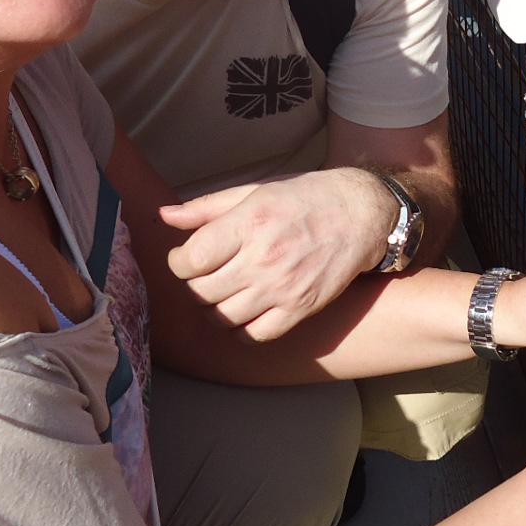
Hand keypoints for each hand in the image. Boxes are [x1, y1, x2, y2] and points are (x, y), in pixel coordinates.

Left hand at [157, 168, 395, 339]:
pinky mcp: (300, 308)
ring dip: (213, 309)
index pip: (191, 260)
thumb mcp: (254, 191)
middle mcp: (263, 258)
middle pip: (202, 292)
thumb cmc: (305, 198)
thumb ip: (207, 207)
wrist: (361, 214)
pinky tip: (244, 312)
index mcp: (249, 223)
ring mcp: (283, 288)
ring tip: (221, 293)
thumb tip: (165, 215)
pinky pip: (255, 335)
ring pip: (224, 317)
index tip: (185, 258)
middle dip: (194, 285)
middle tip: (203, 275)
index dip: (178, 263)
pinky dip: (241, 330)